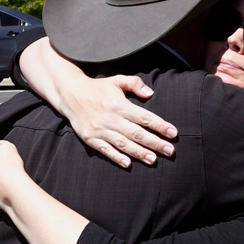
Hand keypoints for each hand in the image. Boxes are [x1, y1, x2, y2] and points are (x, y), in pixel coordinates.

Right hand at [61, 74, 177, 167]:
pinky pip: (105, 149)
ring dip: (139, 153)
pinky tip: (128, 163)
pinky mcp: (91, 138)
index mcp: (120, 104)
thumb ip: (134, 83)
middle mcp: (111, 118)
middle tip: (170, 151)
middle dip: (155, 143)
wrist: (71, 95)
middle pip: (137, 133)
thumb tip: (150, 93)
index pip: (144, 117)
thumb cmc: (98, 88)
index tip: (173, 133)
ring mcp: (100, 130)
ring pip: (123, 144)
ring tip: (153, 159)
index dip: (160, 126)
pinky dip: (116, 157)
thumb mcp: (117, 80)